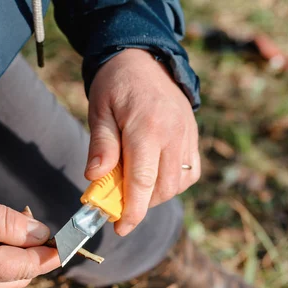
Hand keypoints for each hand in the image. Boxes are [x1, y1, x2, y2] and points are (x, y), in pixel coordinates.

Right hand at [0, 175, 59, 287]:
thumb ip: (8, 224)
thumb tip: (43, 237)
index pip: (27, 268)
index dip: (53, 254)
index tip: (73, 240)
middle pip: (19, 277)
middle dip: (36, 253)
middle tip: (34, 221)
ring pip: (4, 276)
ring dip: (19, 254)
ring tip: (16, 221)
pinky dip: (1, 254)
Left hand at [86, 49, 199, 235]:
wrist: (144, 59)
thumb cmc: (115, 86)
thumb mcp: (99, 111)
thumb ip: (101, 146)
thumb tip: (94, 179)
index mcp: (147, 128)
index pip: (142, 181)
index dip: (131, 211)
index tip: (120, 229)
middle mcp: (173, 134)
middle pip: (162, 188)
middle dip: (140, 205)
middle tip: (118, 206)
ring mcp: (187, 136)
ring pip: (177, 184)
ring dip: (156, 196)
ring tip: (133, 188)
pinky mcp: (193, 137)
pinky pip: (190, 172)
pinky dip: (173, 184)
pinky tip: (154, 178)